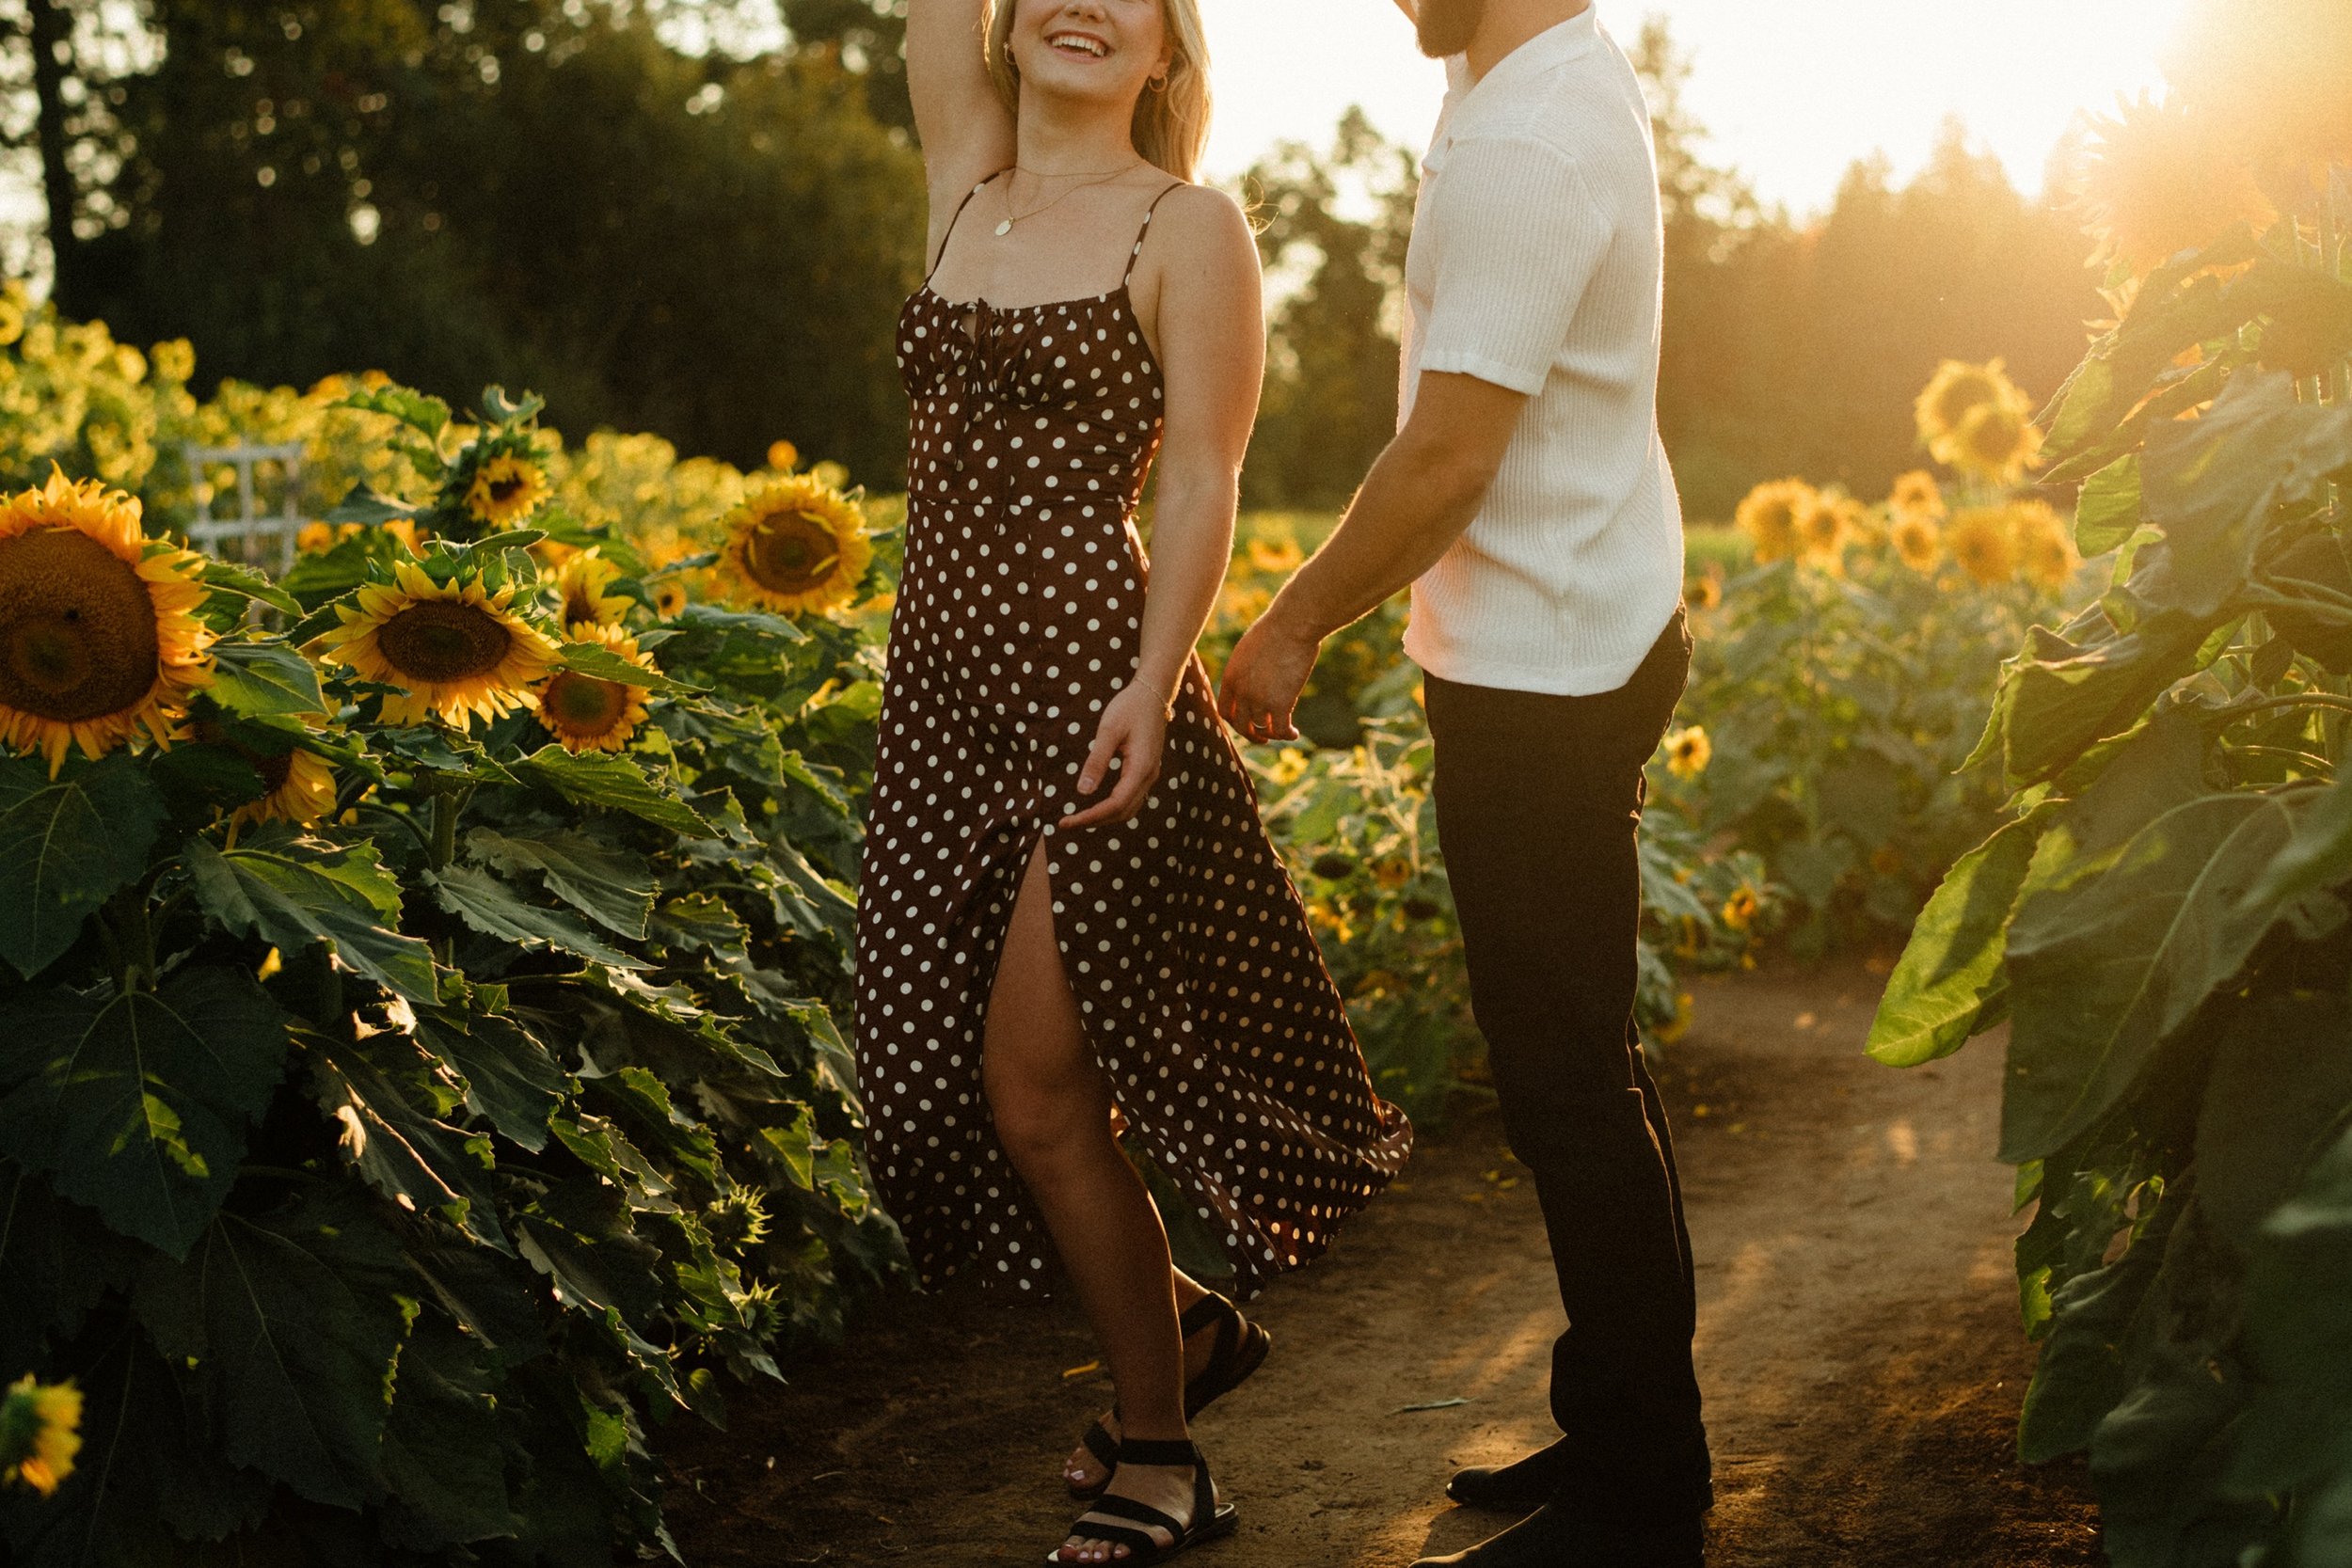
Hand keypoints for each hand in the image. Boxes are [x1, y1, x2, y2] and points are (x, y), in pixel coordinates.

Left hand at [1059, 682, 1170, 830]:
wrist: (1152, 694)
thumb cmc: (1129, 708)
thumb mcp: (1108, 730)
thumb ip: (1096, 761)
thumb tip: (1083, 792)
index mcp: (1140, 768)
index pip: (1115, 805)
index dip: (1090, 817)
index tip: (1066, 821)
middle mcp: (1149, 776)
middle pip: (1122, 812)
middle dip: (1094, 821)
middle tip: (1067, 823)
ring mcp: (1150, 775)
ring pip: (1129, 808)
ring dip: (1105, 817)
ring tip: (1079, 818)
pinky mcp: (1146, 771)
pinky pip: (1131, 798)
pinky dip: (1113, 808)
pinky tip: (1096, 805)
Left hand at [1218, 610, 1321, 743]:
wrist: (1291, 626)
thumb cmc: (1275, 629)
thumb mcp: (1250, 648)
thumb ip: (1247, 668)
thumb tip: (1255, 676)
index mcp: (1231, 677)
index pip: (1224, 710)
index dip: (1234, 720)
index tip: (1246, 721)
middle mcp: (1241, 692)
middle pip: (1241, 725)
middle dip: (1252, 734)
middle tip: (1262, 737)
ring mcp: (1259, 700)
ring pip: (1262, 729)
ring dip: (1273, 734)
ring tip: (1284, 732)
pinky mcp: (1280, 704)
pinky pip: (1280, 729)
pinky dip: (1287, 734)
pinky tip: (1294, 733)